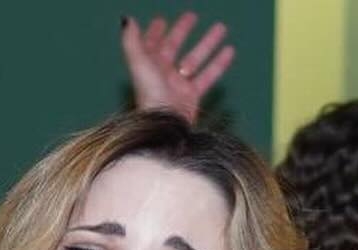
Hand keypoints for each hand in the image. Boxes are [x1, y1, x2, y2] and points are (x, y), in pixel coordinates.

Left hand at [121, 12, 235, 123]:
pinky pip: (208, 76)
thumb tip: (128, 20)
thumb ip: (132, 41)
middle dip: (181, 32)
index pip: (150, 45)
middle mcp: (162, 74)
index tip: (161, 20)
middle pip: (173, 48)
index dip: (154, 32)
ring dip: (207, 43)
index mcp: (148, 66)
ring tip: (221, 27)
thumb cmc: (151, 94)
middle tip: (192, 16)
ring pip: (194, 59)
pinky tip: (230, 50)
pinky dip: (219, 64)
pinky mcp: (192, 96)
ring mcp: (178, 85)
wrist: (165, 125)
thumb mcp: (139, 64)